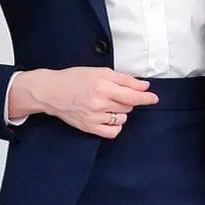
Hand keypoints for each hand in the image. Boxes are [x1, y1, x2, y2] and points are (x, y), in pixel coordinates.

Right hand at [8, 67, 158, 137]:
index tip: (153, 98)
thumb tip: (144, 87)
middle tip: (113, 94)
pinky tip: (108, 118)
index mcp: (102, 87)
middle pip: (128, 107)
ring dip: (120, 112)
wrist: (51, 91)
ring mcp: (93, 117)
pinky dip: (115, 125)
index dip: (146, 97)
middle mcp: (99, 103)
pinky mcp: (89, 128)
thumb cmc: (74, 79)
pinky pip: (112, 132)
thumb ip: (125, 79)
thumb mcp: (100, 72)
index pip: (132, 96)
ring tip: (107, 104)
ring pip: (122, 119)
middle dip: (126, 100)